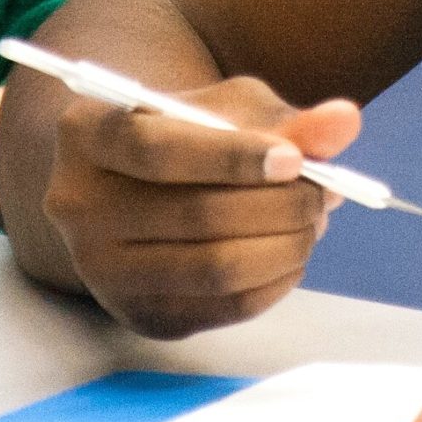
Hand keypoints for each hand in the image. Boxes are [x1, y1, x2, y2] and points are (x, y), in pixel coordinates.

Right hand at [38, 77, 360, 338]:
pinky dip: (276, 281)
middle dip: (279, 205)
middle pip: (194, 215)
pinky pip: (223, 307)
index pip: (157, 150)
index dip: (232, 157)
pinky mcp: (137, 314)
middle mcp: (76, 205)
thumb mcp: (230, 108)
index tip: (293, 160)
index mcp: (86, 133)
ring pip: (214, 268)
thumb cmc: (191, 133)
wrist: (138, 186)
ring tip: (314, 218)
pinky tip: (292, 251)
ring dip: (286, 245)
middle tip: (324, 191)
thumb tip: (344, 122)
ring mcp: (100, 269)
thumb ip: (286, 118)